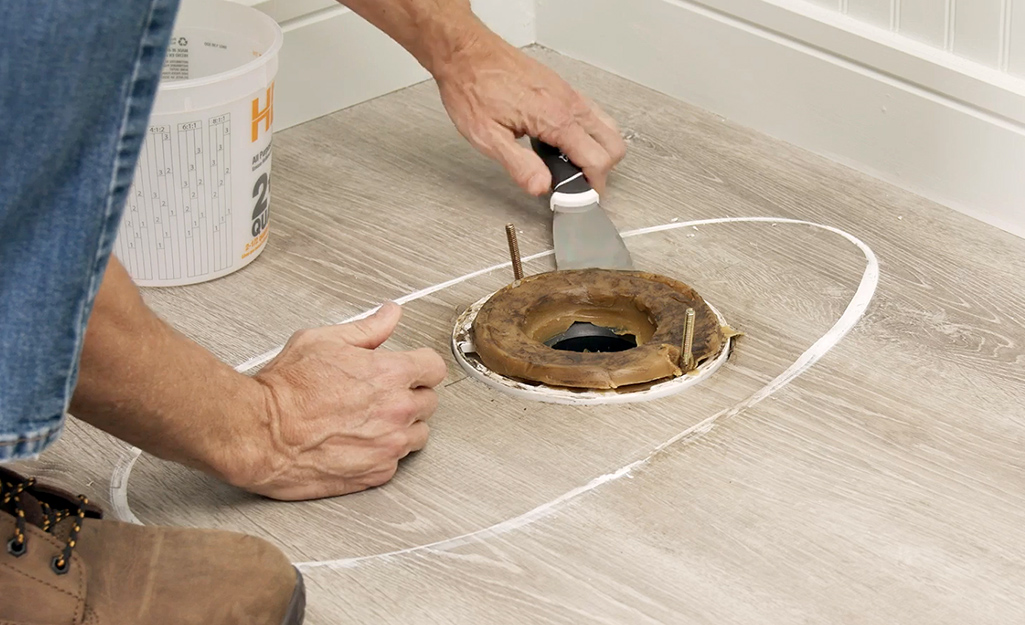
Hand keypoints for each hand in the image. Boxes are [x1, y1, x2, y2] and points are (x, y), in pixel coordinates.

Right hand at [230, 302, 447, 500]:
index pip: (434, 368)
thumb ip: (367, 329)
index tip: (411, 369)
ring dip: (402, 426)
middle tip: (381, 395)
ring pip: (418, 434)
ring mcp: (389, 445)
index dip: (421, 366)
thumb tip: (389, 315)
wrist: (258, 433)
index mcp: (390, 374)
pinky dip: (383, 453)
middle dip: (410, 395)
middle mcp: (396, 411)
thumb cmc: (284, 390)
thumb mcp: (323, 340)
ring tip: (369, 420)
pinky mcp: (376, 474)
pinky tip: (359, 441)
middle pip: (429, 401)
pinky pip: (396, 461)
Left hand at [433, 31, 626, 195]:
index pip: (596, 160)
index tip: (576, 200)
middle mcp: (569, 103)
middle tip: (576, 185)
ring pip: (608, 129)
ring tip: (568, 167)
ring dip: (597, 152)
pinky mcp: (563, 88)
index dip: (591, 187)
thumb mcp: (487, 137)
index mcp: (555, 118)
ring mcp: (569, 93)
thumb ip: (519, 165)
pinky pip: (593, 114)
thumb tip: (541, 187)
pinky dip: (589, 134)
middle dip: (601, 171)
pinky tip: (562, 143)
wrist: (466, 52)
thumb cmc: (473, 88)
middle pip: (613, 146)